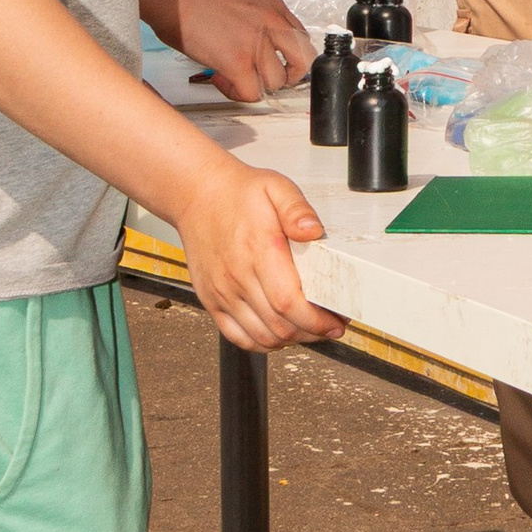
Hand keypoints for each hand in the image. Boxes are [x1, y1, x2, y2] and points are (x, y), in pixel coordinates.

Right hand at [172, 0, 315, 97]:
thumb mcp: (244, 1)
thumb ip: (259, 22)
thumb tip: (259, 48)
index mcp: (275, 7)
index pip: (301, 40)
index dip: (288, 57)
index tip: (272, 63)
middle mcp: (273, 24)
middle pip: (303, 62)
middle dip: (288, 76)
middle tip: (265, 78)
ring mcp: (257, 44)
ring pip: (276, 83)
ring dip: (255, 86)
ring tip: (232, 76)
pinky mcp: (238, 62)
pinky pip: (251, 93)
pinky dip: (236, 93)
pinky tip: (219, 78)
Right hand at [177, 159, 344, 351]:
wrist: (196, 195)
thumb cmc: (238, 194)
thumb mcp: (275, 188)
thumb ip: (297, 209)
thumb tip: (313, 231)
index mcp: (258, 250)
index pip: (288, 302)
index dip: (315, 321)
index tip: (335, 322)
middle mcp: (237, 277)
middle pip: (279, 325)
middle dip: (312, 333)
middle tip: (331, 326)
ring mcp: (221, 292)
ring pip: (261, 336)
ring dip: (291, 340)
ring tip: (311, 331)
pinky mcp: (211, 300)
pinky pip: (237, 336)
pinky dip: (262, 343)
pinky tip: (280, 334)